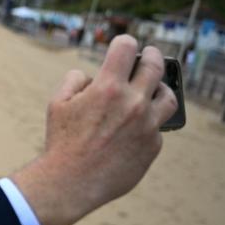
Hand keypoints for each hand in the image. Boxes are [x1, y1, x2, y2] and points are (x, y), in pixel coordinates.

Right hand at [11, 35, 176, 224]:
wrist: (71, 181)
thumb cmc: (61, 142)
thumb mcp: (57, 103)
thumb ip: (75, 80)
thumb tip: (92, 75)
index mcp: (107, 87)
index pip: (126, 48)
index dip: (125, 42)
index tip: (125, 45)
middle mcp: (132, 102)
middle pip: (155, 66)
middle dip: (152, 55)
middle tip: (150, 55)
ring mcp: (147, 124)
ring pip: (168, 96)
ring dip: (160, 88)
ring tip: (154, 89)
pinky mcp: (153, 145)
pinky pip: (157, 127)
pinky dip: (147, 124)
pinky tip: (133, 129)